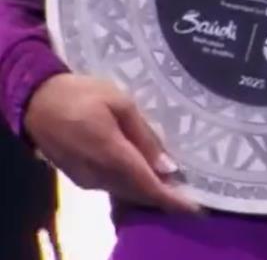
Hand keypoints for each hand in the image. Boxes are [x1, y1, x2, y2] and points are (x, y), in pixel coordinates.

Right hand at [24, 73, 199, 214]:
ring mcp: (87, 179)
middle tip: (191, 189)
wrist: (37, 102)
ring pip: (124, 191)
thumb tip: (166, 166)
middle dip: (163, 195)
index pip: (146, 185)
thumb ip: (143, 136)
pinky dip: (131, 184)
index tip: (194, 206)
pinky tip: (146, 173)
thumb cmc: (83, 95)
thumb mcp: (120, 103)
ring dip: (147, 190)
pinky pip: (112, 186)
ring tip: (174, 181)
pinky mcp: (80, 177)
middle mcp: (98, 175)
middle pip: (136, 192)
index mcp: (111, 154)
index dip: (169, 199)